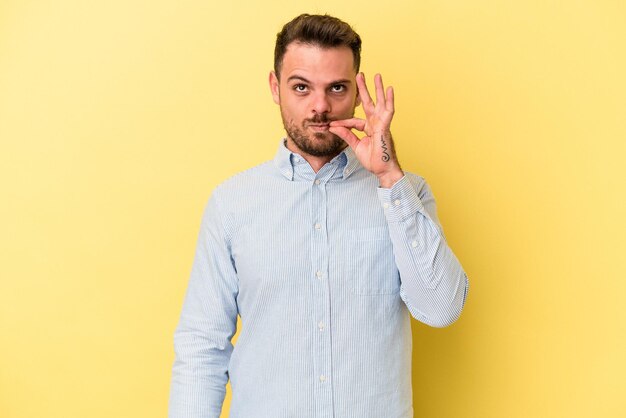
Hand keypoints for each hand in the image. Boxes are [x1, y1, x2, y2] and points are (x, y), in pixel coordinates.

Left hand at [329, 73, 403, 187]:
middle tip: (360, 75)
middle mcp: (376, 123)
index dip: (342, 122)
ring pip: (380, 102)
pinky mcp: (385, 127)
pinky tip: (390, 89)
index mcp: (369, 129)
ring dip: (378, 89)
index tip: (331, 124)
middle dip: (364, 89)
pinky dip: (389, 100)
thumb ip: (346, 135)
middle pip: (369, 103)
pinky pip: (388, 111)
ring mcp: (382, 124)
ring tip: (376, 75)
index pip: (354, 121)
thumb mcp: (356, 146)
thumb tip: (334, 127)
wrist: (383, 170)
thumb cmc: (374, 160)